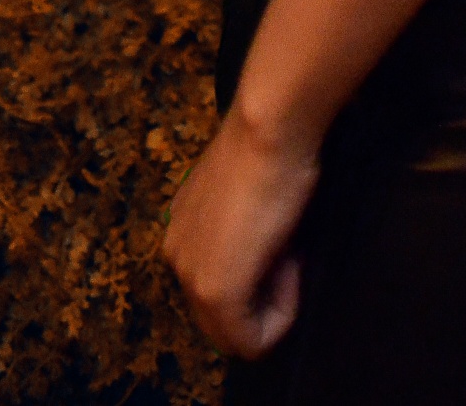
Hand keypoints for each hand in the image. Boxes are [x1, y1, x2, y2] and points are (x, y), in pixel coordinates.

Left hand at [160, 100, 320, 359]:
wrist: (269, 126)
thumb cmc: (268, 147)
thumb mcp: (245, 197)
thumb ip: (241, 233)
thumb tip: (266, 262)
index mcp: (181, 233)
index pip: (220, 289)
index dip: (263, 274)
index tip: (282, 236)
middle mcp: (176, 258)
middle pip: (224, 320)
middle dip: (264, 298)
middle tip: (288, 250)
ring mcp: (191, 278)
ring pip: (237, 334)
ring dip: (272, 304)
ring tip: (288, 251)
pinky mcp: (216, 292)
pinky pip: (253, 340)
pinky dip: (282, 314)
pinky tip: (289, 264)